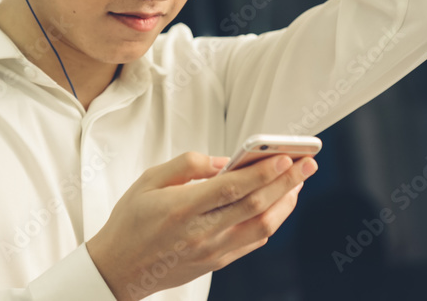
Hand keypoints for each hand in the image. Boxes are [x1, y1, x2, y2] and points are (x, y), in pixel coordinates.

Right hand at [86, 151, 316, 300]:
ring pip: (261, 227)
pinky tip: (279, 206)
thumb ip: (187, 166)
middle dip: (286, 183)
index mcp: (181, 209)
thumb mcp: (148, 181)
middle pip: (254, 206)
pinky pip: (253, 241)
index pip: (231, 188)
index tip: (284, 157)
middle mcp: (201, 233)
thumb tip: (225, 161)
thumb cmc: (131, 221)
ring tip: (298, 183)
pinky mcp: (217, 262)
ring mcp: (212, 251)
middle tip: (306, 164)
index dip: (262, 172)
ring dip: (285, 203)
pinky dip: (271, 222)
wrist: (120, 268)